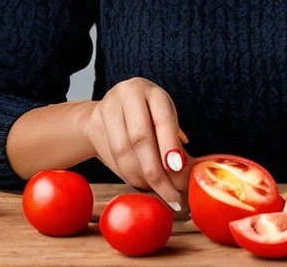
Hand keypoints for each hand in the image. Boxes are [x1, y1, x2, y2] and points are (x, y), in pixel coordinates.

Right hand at [87, 77, 189, 208]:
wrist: (109, 108)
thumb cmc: (146, 115)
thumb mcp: (163, 119)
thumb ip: (175, 143)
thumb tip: (191, 174)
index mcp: (152, 91)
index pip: (162, 118)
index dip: (169, 144)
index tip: (177, 169)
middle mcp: (128, 94)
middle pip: (140, 137)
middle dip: (157, 172)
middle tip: (172, 195)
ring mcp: (108, 107)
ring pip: (123, 151)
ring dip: (142, 178)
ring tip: (159, 192)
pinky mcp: (95, 124)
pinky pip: (112, 158)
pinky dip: (129, 176)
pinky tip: (142, 184)